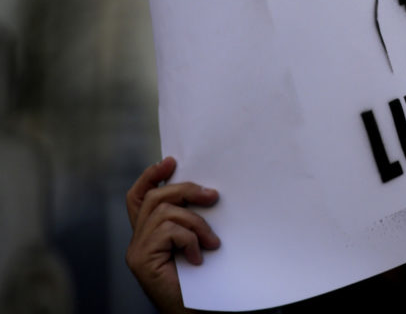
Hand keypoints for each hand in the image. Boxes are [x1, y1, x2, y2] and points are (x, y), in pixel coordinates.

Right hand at [125, 157, 220, 313]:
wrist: (196, 312)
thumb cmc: (202, 281)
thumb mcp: (198, 241)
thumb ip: (192, 221)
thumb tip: (207, 194)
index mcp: (149, 234)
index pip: (139, 197)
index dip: (150, 176)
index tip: (171, 162)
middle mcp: (137, 241)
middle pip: (155, 197)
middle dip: (187, 190)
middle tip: (214, 196)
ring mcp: (137, 251)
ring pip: (165, 212)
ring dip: (196, 223)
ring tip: (211, 242)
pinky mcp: (141, 260)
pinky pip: (168, 231)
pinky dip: (190, 239)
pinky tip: (199, 257)